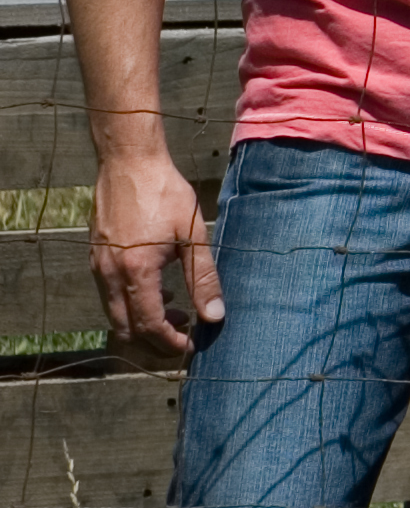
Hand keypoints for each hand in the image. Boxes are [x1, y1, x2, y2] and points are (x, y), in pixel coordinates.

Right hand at [93, 152, 219, 371]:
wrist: (129, 161)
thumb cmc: (164, 193)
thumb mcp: (193, 235)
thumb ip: (203, 278)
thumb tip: (215, 316)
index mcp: (135, 272)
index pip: (148, 326)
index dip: (169, 343)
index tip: (191, 345)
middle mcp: (109, 275)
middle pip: (126, 330)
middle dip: (154, 341)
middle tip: (184, 334)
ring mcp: (98, 267)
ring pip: (115, 315)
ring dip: (143, 323)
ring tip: (178, 313)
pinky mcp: (96, 258)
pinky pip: (110, 296)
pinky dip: (132, 305)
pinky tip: (161, 291)